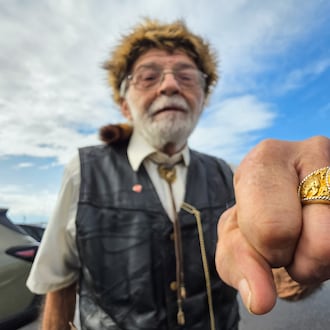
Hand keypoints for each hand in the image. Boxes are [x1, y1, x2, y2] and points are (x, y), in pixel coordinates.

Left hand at [215, 136, 329, 313]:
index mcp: (266, 158)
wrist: (284, 199)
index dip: (268, 250)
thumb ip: (242, 266)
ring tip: (306, 240)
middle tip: (290, 244)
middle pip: (320, 243)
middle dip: (299, 261)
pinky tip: (320, 234)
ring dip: (321, 262)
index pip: (273, 228)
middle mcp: (310, 151)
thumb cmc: (256, 217)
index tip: (268, 239)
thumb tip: (260, 301)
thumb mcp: (237, 238)